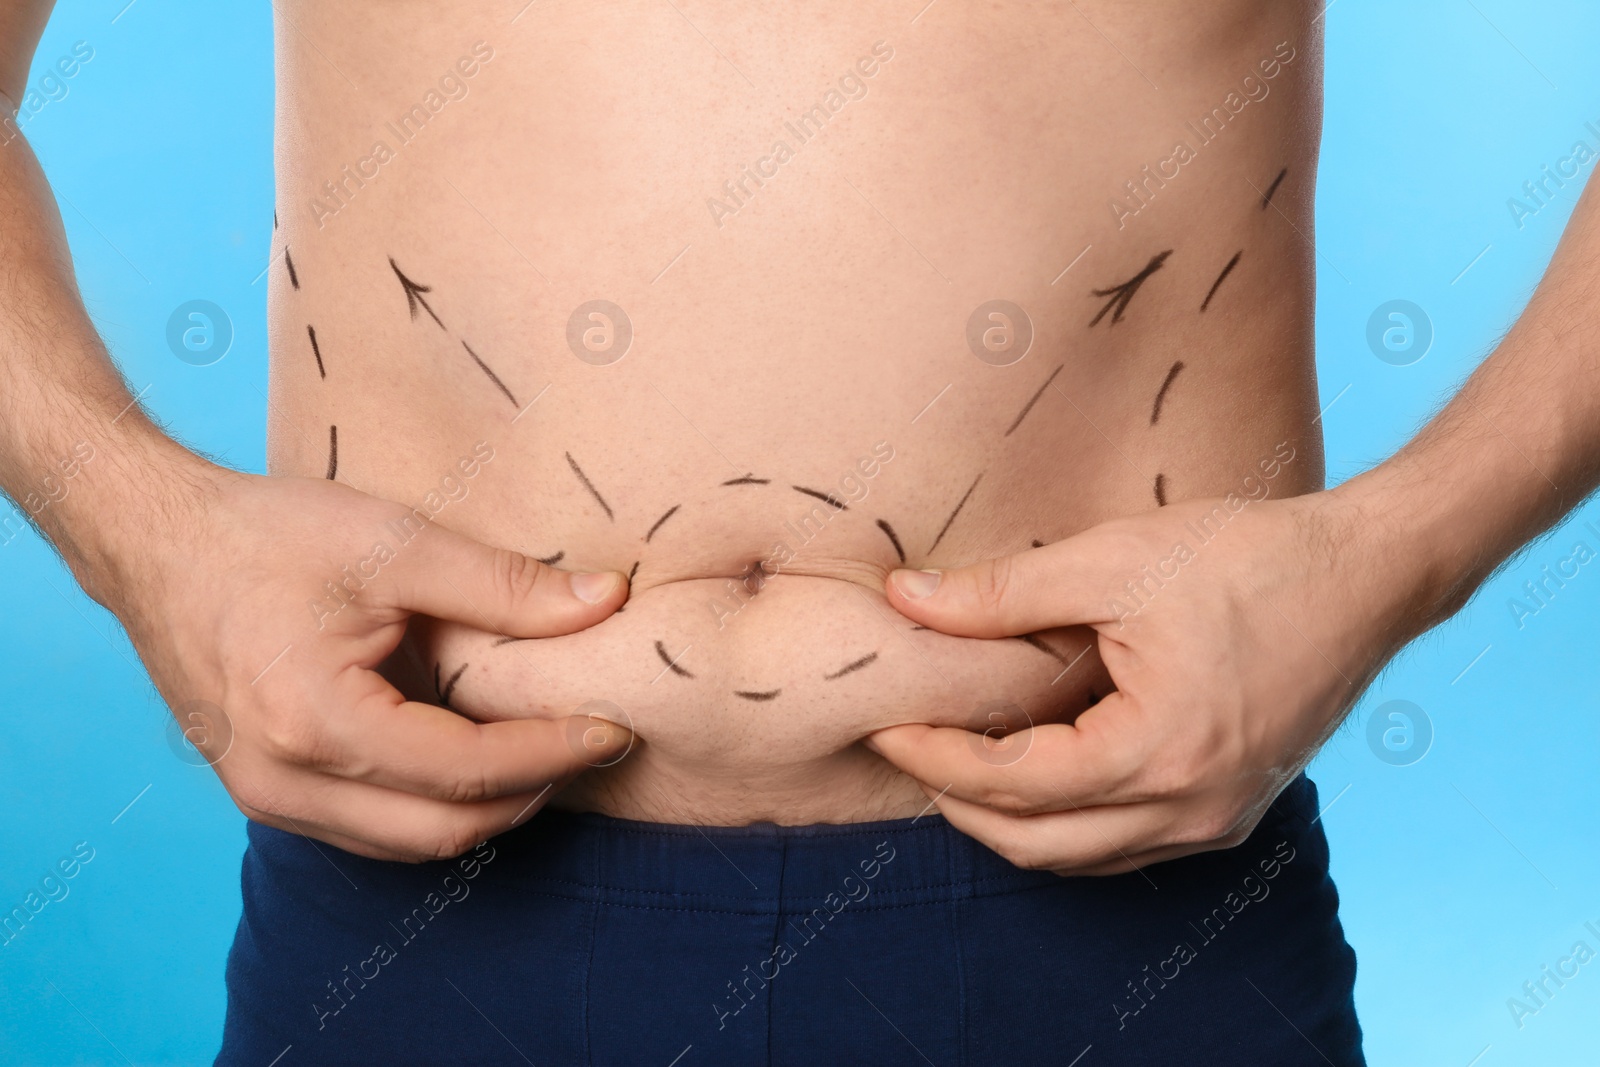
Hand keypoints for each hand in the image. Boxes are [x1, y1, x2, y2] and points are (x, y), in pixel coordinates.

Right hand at [106, 463, 630, 861]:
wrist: (155, 543)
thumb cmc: (266, 535)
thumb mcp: (394, 543)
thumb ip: (505, 584)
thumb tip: (606, 601)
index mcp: (314, 723)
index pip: (467, 772)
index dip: (552, 754)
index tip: (615, 729)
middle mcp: (284, 783)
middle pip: (443, 831)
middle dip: (532, 794)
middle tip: (593, 746)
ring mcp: (267, 798)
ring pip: (408, 844)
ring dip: (487, 809)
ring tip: (547, 752)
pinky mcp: (266, 793)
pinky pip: (372, 828)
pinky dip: (434, 806)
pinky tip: (477, 757)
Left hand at [866, 485, 1417, 874]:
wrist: (1368, 573)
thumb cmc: (1247, 559)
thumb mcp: (1112, 562)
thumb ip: (1001, 593)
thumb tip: (905, 600)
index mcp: (1158, 754)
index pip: (1011, 785)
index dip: (933, 760)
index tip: (883, 729)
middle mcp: (1190, 810)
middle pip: (1038, 845)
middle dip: (959, 804)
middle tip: (907, 751)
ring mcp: (1216, 820)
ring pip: (1081, 858)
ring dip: (1011, 821)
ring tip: (958, 759)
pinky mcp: (1231, 810)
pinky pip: (1126, 845)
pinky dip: (1068, 821)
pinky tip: (1036, 768)